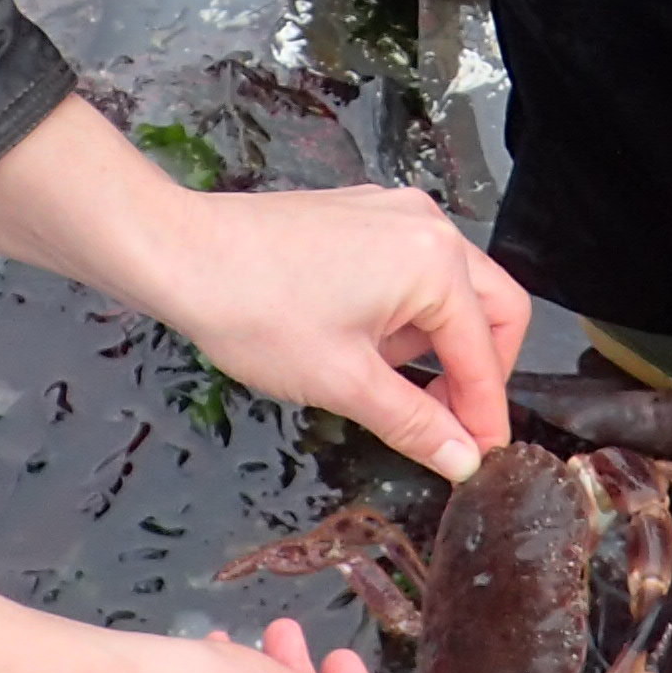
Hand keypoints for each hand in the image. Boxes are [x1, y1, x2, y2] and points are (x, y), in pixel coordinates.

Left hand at [0, 101, 527, 479]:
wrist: (180, 254)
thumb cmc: (257, 314)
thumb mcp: (345, 384)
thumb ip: (415, 424)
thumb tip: (462, 460)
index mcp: (435, 263)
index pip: (484, 353)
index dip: (485, 414)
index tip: (479, 459)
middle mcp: (428, 225)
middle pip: (491, 308)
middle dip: (476, 370)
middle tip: (446, 422)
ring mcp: (394, 213)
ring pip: (451, 288)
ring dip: (437, 342)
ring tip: (385, 384)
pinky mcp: (363, 215)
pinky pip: (413, 268)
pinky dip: (406, 313)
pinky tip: (362, 345)